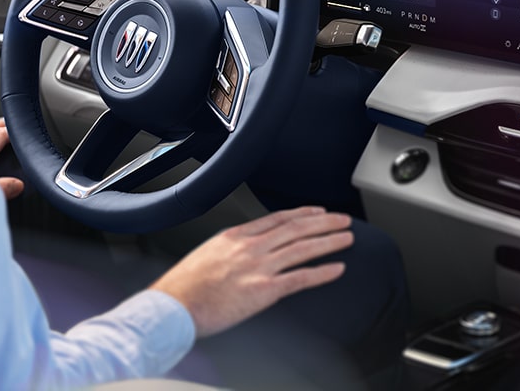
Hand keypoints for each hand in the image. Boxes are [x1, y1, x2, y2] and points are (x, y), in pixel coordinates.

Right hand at [150, 206, 353, 337]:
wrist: (172, 306)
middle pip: (296, 228)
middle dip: (324, 223)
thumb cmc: (183, 287)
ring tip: (347, 238)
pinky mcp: (263, 290)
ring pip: (303, 248)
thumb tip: (244, 251)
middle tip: (343, 220)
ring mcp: (258, 267)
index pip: (277, 218)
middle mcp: (250, 247)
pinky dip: (322, 272)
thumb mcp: (208, 254)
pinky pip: (300, 278)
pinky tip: (337, 269)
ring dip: (329, 241)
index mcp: (236, 236)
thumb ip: (231, 250)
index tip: (317, 212)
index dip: (302, 214)